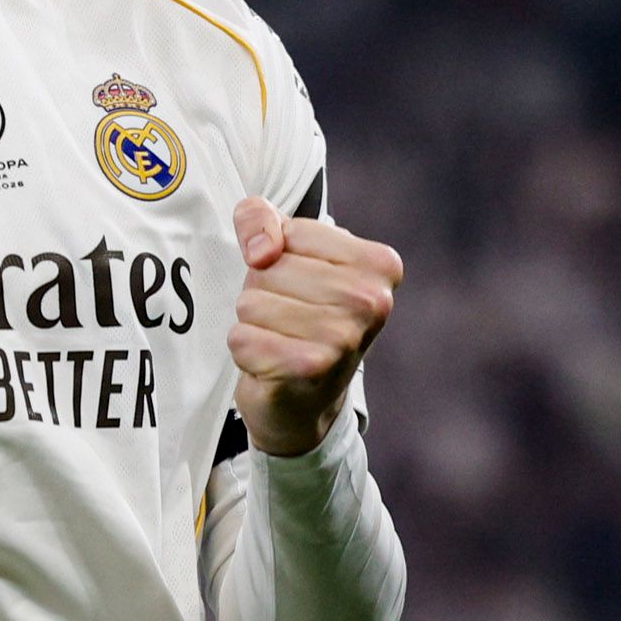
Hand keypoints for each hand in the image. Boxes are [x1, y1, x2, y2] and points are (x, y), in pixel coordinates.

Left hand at [228, 195, 403, 458]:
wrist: (306, 402)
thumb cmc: (298, 316)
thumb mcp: (287, 253)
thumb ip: (261, 218)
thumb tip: (262, 251)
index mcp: (378, 264)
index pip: (292, 232)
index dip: (276, 258)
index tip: (302, 287)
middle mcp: (371, 300)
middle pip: (268, 269)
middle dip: (263, 293)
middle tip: (289, 322)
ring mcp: (344, 336)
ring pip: (251, 302)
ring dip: (253, 323)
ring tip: (280, 341)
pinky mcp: (310, 368)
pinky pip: (241, 337)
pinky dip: (245, 351)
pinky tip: (271, 364)